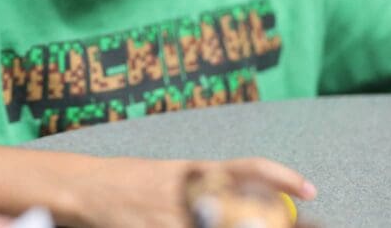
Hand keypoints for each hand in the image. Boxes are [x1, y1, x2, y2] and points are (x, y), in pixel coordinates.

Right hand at [55, 156, 315, 227]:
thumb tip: (248, 205)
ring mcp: (169, 217)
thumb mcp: (167, 177)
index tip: (310, 188)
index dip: (282, 176)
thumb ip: (202, 190)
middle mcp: (186, 192)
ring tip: (215, 225)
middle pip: (242, 214)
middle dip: (263, 225)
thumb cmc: (125, 183)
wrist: (80, 188)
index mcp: (191, 172)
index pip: (246, 168)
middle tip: (279, 227)